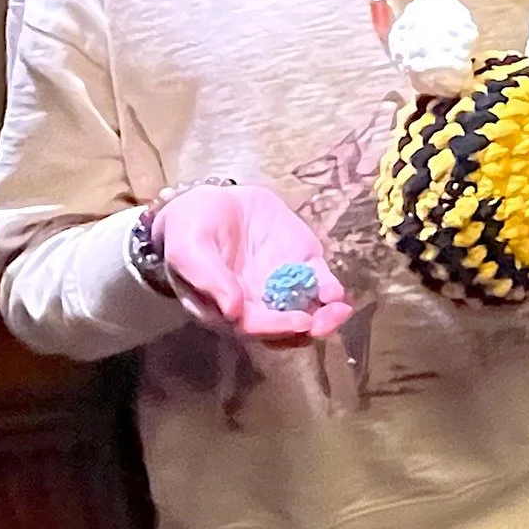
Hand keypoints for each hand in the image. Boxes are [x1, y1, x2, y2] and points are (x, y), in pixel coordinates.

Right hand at [157, 184, 352, 344]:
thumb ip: (208, 279)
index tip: (298, 322)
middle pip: (284, 327)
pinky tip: (335, 292)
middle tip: (325, 322)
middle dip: (308, 327)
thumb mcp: (189, 248)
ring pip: (307, 310)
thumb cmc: (191, 229)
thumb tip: (233, 312)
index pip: (252, 326)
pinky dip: (329, 290)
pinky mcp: (301, 266)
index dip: (276, 327)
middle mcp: (256, 303)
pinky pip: (318, 284)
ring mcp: (281, 286)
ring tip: (339, 310)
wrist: (213, 201)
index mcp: (224, 307)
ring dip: (325, 316)